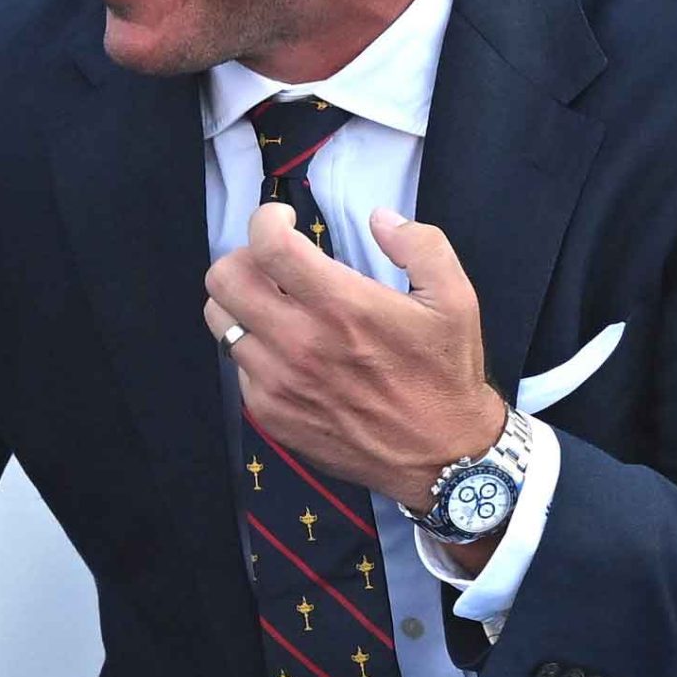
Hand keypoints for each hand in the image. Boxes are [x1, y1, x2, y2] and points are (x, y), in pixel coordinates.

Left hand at [204, 203, 504, 508]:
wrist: (442, 457)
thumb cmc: (445, 374)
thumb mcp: (456, 299)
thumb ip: (420, 245)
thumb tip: (379, 218)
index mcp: (342, 307)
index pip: (267, 246)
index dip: (266, 219)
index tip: (284, 221)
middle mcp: (299, 343)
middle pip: (223, 279)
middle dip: (243, 257)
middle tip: (271, 265)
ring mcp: (278, 382)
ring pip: (220, 321)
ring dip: (241, 303)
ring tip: (273, 305)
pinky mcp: (270, 414)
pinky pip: (237, 366)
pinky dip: (254, 349)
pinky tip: (287, 352)